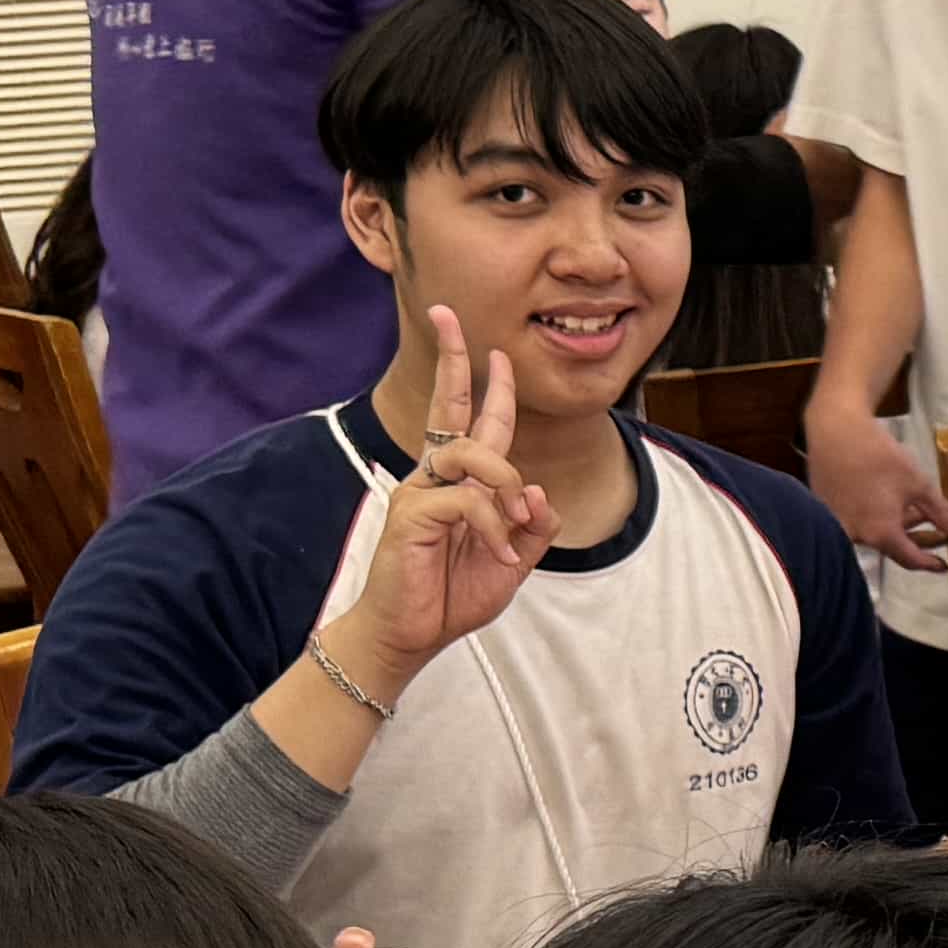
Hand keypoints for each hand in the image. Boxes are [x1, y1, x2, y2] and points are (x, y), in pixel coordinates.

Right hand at [336, 306, 555, 678]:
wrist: (410, 634)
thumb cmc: (452, 595)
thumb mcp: (514, 559)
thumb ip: (533, 524)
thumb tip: (536, 488)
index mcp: (460, 482)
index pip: (474, 423)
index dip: (488, 387)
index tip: (496, 351)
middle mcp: (436, 477)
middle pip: (446, 406)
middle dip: (451, 358)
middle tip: (445, 313)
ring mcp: (420, 491)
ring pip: (474, 453)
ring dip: (507, 485)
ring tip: (513, 527)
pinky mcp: (412, 513)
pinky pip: (468, 499)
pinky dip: (494, 526)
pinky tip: (500, 553)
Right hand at [809, 413, 947, 572]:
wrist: (835, 429)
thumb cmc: (880, 456)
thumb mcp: (918, 484)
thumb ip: (943, 513)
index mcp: (880, 534)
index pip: (910, 560)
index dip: (930, 564)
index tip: (945, 567)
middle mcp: (857, 536)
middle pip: (892, 547)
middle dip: (917, 541)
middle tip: (939, 536)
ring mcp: (839, 524)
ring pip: (876, 533)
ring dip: (899, 527)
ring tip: (920, 514)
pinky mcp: (828, 511)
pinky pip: (859, 522)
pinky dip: (879, 517)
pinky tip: (892, 503)